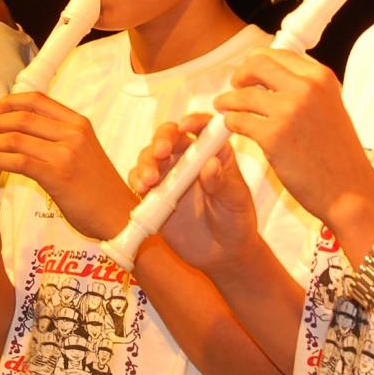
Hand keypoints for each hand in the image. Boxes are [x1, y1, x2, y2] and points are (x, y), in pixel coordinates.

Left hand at [0, 92, 137, 239]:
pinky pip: (19, 161)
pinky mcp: (57, 175)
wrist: (119, 215)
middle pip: (22, 117)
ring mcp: (66, 153)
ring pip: (16, 138)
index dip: (10, 102)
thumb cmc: (99, 188)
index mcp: (78, 123)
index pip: (37, 100)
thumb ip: (60, 138)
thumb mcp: (84, 151)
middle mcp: (73, 133)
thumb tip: (25, 131)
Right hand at [129, 114, 260, 273]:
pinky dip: (136, 180)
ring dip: (146, 162)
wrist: (221, 254)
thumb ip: (223, 183)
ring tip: (150, 181)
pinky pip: (139, 179)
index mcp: (213, 151)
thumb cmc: (236, 222)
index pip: (203, 127)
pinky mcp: (154, 193)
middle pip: (170, 136)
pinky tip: (141, 189)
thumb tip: (210, 164)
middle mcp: (188, 157)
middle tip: (161, 152)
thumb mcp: (236, 202)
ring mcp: (169, 174)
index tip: (187, 126)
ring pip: (150, 156)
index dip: (194, 121)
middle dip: (162, 139)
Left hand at [215, 48, 373, 223]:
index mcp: (321, 78)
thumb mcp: (330, 106)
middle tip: (235, 85)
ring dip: (228, 101)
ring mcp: (288, 111)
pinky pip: (238, 120)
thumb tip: (272, 77)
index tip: (250, 72)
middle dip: (240, 75)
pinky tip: (232, 126)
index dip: (258, 61)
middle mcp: (305, 88)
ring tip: (224, 107)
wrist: (349, 190)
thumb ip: (306, 89)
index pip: (279, 54)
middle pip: (256, 64)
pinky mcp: (272, 136)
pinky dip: (231, 122)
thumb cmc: (339, 155)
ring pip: (242, 94)